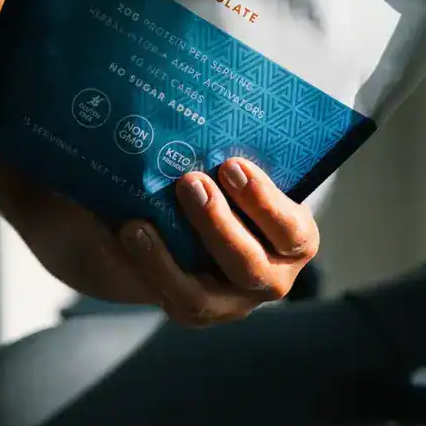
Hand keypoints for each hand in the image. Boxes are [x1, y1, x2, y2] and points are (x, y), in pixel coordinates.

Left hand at [118, 158, 318, 327]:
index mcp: (294, 240)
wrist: (184, 223)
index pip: (292, 231)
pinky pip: (173, 299)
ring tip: (141, 221)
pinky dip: (151, 266)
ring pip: (205, 296)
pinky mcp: (196, 310)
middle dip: (217, 223)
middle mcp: (271, 277)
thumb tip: (207, 115)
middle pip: (249, 265)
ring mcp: (232, 301)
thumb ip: (231, 162)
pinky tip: (132, 233)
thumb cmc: (225, 187)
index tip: (232, 165)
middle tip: (189, 181)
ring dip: (171, 256)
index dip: (264, 201)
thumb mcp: (238, 175)